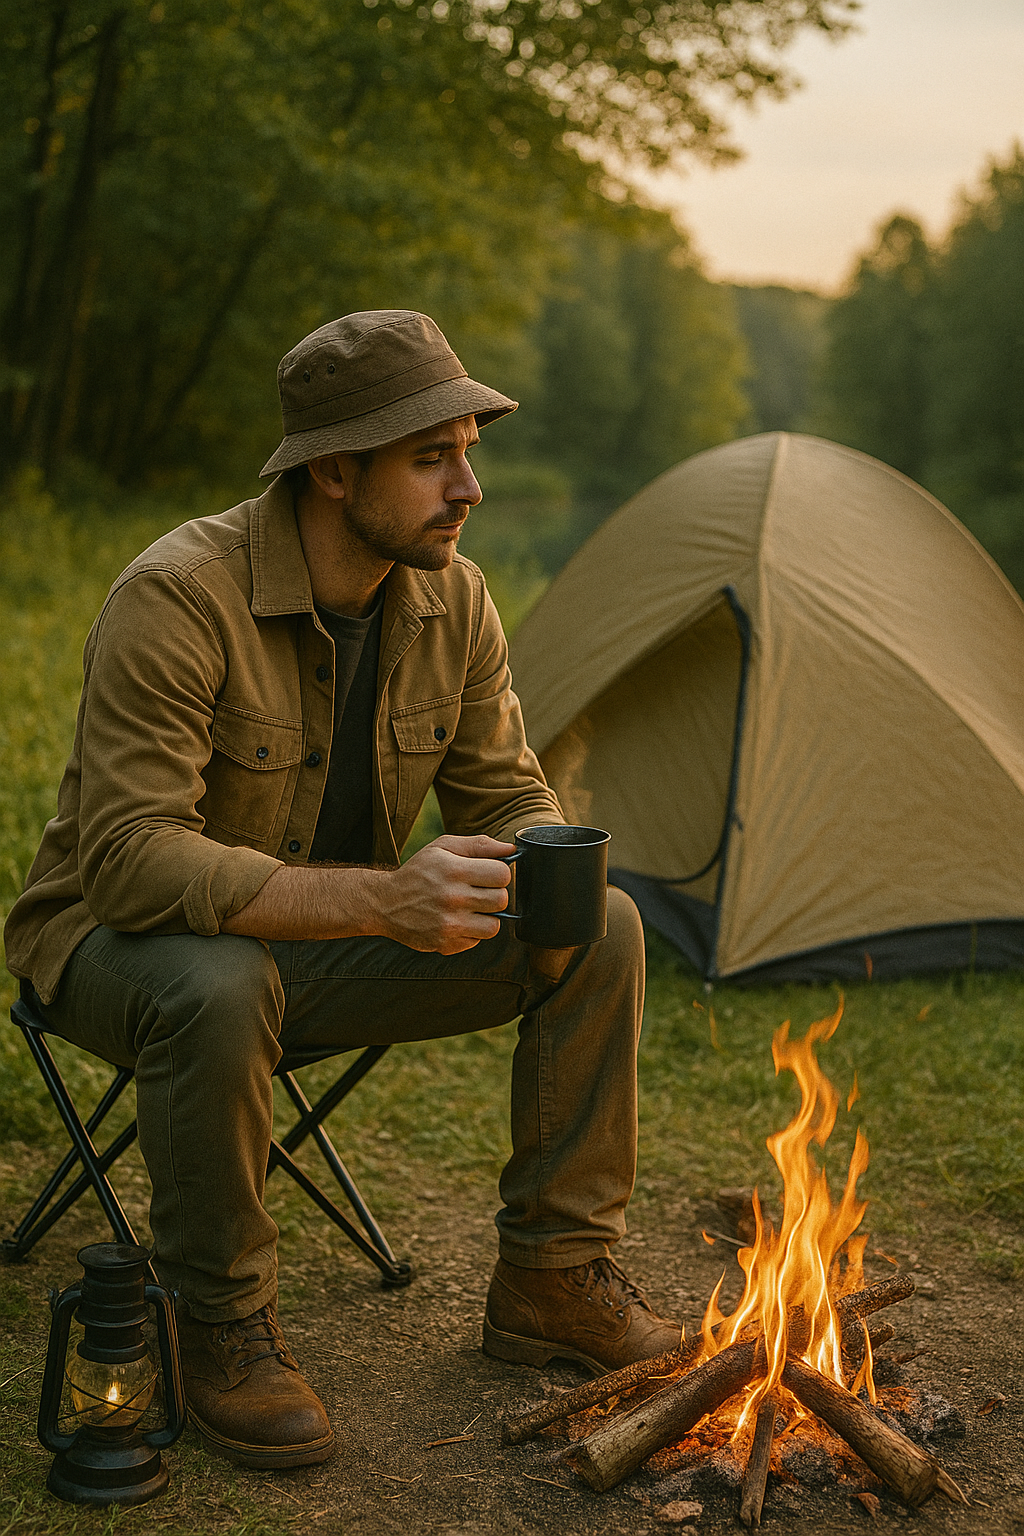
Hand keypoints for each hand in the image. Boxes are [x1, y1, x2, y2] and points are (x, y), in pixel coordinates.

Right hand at [366, 834, 515, 953]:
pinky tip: (457, 921)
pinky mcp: (445, 943)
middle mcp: (452, 898)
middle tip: (479, 891)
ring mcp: (448, 924)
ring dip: (486, 917)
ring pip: (494, 926)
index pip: (502, 874)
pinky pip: (476, 941)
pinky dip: (471, 932)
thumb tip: (510, 850)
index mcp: (453, 870)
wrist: (385, 903)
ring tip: (470, 909)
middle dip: (494, 894)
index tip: (488, 874)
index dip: (499, 873)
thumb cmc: (418, 872)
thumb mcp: (442, 848)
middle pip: (501, 900)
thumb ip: (478, 845)